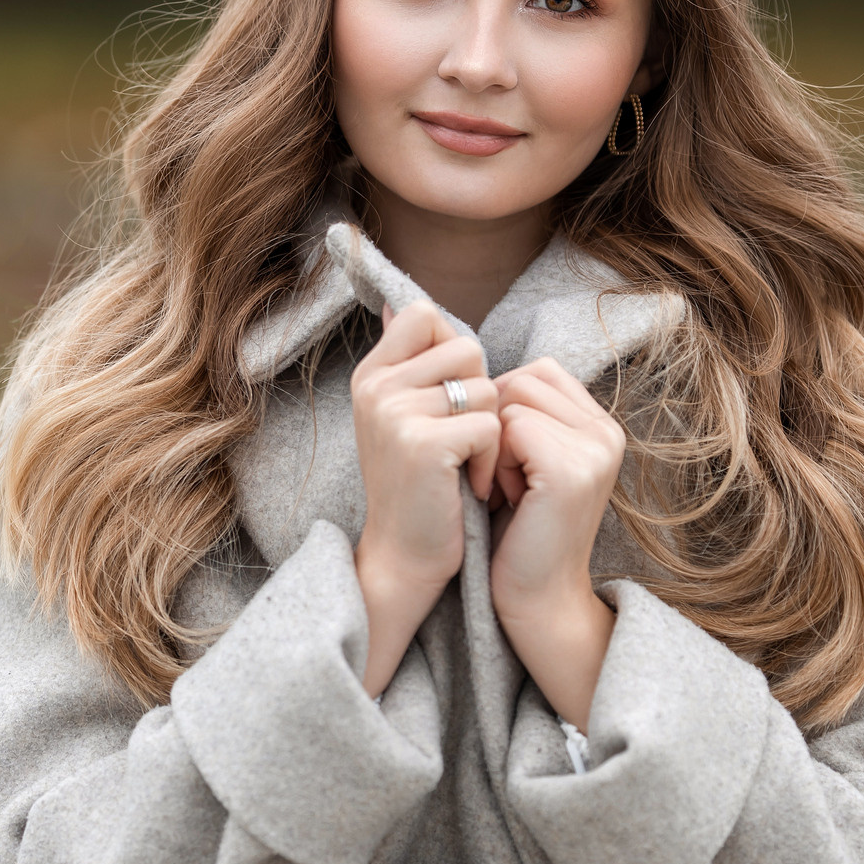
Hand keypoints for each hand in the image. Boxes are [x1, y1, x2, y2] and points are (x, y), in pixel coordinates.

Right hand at [350, 302, 499, 696]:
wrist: (404, 559)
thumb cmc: (419, 488)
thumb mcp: (401, 416)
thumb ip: (407, 361)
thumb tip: (395, 304)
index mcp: (371, 374)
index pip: (425, 314)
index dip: (454, 349)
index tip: (449, 398)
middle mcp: (375, 386)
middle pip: (465, 346)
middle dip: (481, 393)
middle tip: (463, 440)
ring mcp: (394, 412)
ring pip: (484, 386)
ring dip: (492, 430)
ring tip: (467, 465)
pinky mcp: (422, 443)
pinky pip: (488, 425)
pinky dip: (492, 459)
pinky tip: (470, 486)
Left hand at [486, 358, 624, 729]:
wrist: (536, 599)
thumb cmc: (517, 532)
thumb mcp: (523, 462)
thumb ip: (519, 414)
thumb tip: (470, 367)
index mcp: (599, 426)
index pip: (539, 371)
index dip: (504, 405)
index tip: (504, 458)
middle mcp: (606, 432)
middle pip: (524, 377)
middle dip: (497, 423)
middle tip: (504, 477)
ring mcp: (594, 449)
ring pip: (514, 399)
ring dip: (495, 443)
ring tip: (508, 488)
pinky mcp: (571, 469)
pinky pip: (512, 427)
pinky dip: (496, 460)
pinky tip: (507, 497)